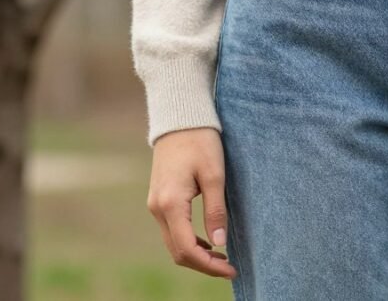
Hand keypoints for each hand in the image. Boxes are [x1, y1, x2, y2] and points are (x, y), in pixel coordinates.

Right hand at [146, 127, 236, 278]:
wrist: (180, 120)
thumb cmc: (200, 142)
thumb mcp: (215, 175)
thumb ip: (216, 210)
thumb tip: (219, 243)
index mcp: (171, 204)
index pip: (187, 249)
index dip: (209, 265)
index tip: (231, 268)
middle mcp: (158, 208)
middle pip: (178, 252)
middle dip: (203, 265)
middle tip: (230, 267)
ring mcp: (155, 205)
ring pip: (173, 243)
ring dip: (196, 255)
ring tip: (222, 258)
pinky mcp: (159, 200)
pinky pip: (172, 230)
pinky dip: (188, 242)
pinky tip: (208, 242)